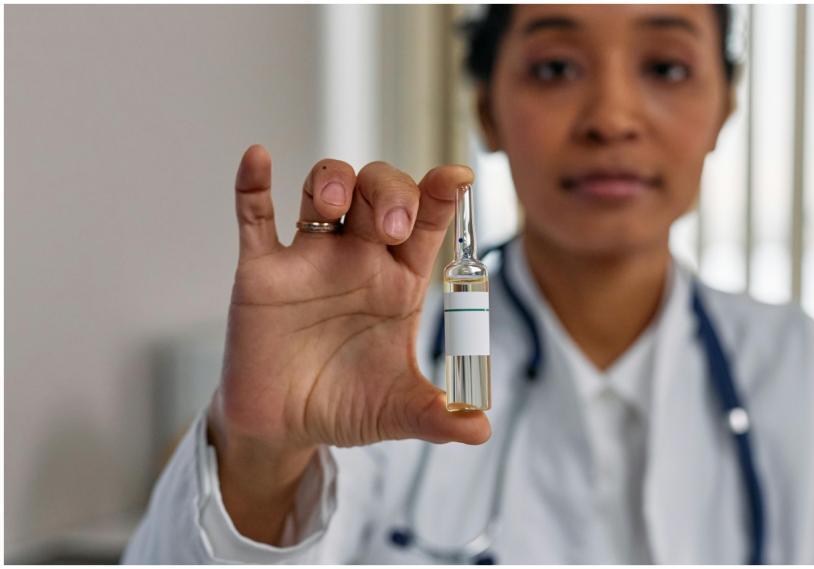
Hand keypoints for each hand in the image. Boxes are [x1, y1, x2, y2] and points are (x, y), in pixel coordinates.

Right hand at [210, 145, 489, 459]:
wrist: (285, 427)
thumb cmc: (347, 405)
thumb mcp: (398, 411)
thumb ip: (438, 415)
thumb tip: (481, 428)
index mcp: (400, 282)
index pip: (427, 222)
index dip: (441, 195)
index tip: (457, 177)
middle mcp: (358, 259)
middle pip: (379, 191)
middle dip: (390, 193)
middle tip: (392, 227)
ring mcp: (309, 259)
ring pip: (323, 189)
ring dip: (331, 181)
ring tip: (332, 207)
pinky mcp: (262, 272)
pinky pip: (255, 218)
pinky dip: (253, 186)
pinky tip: (258, 158)